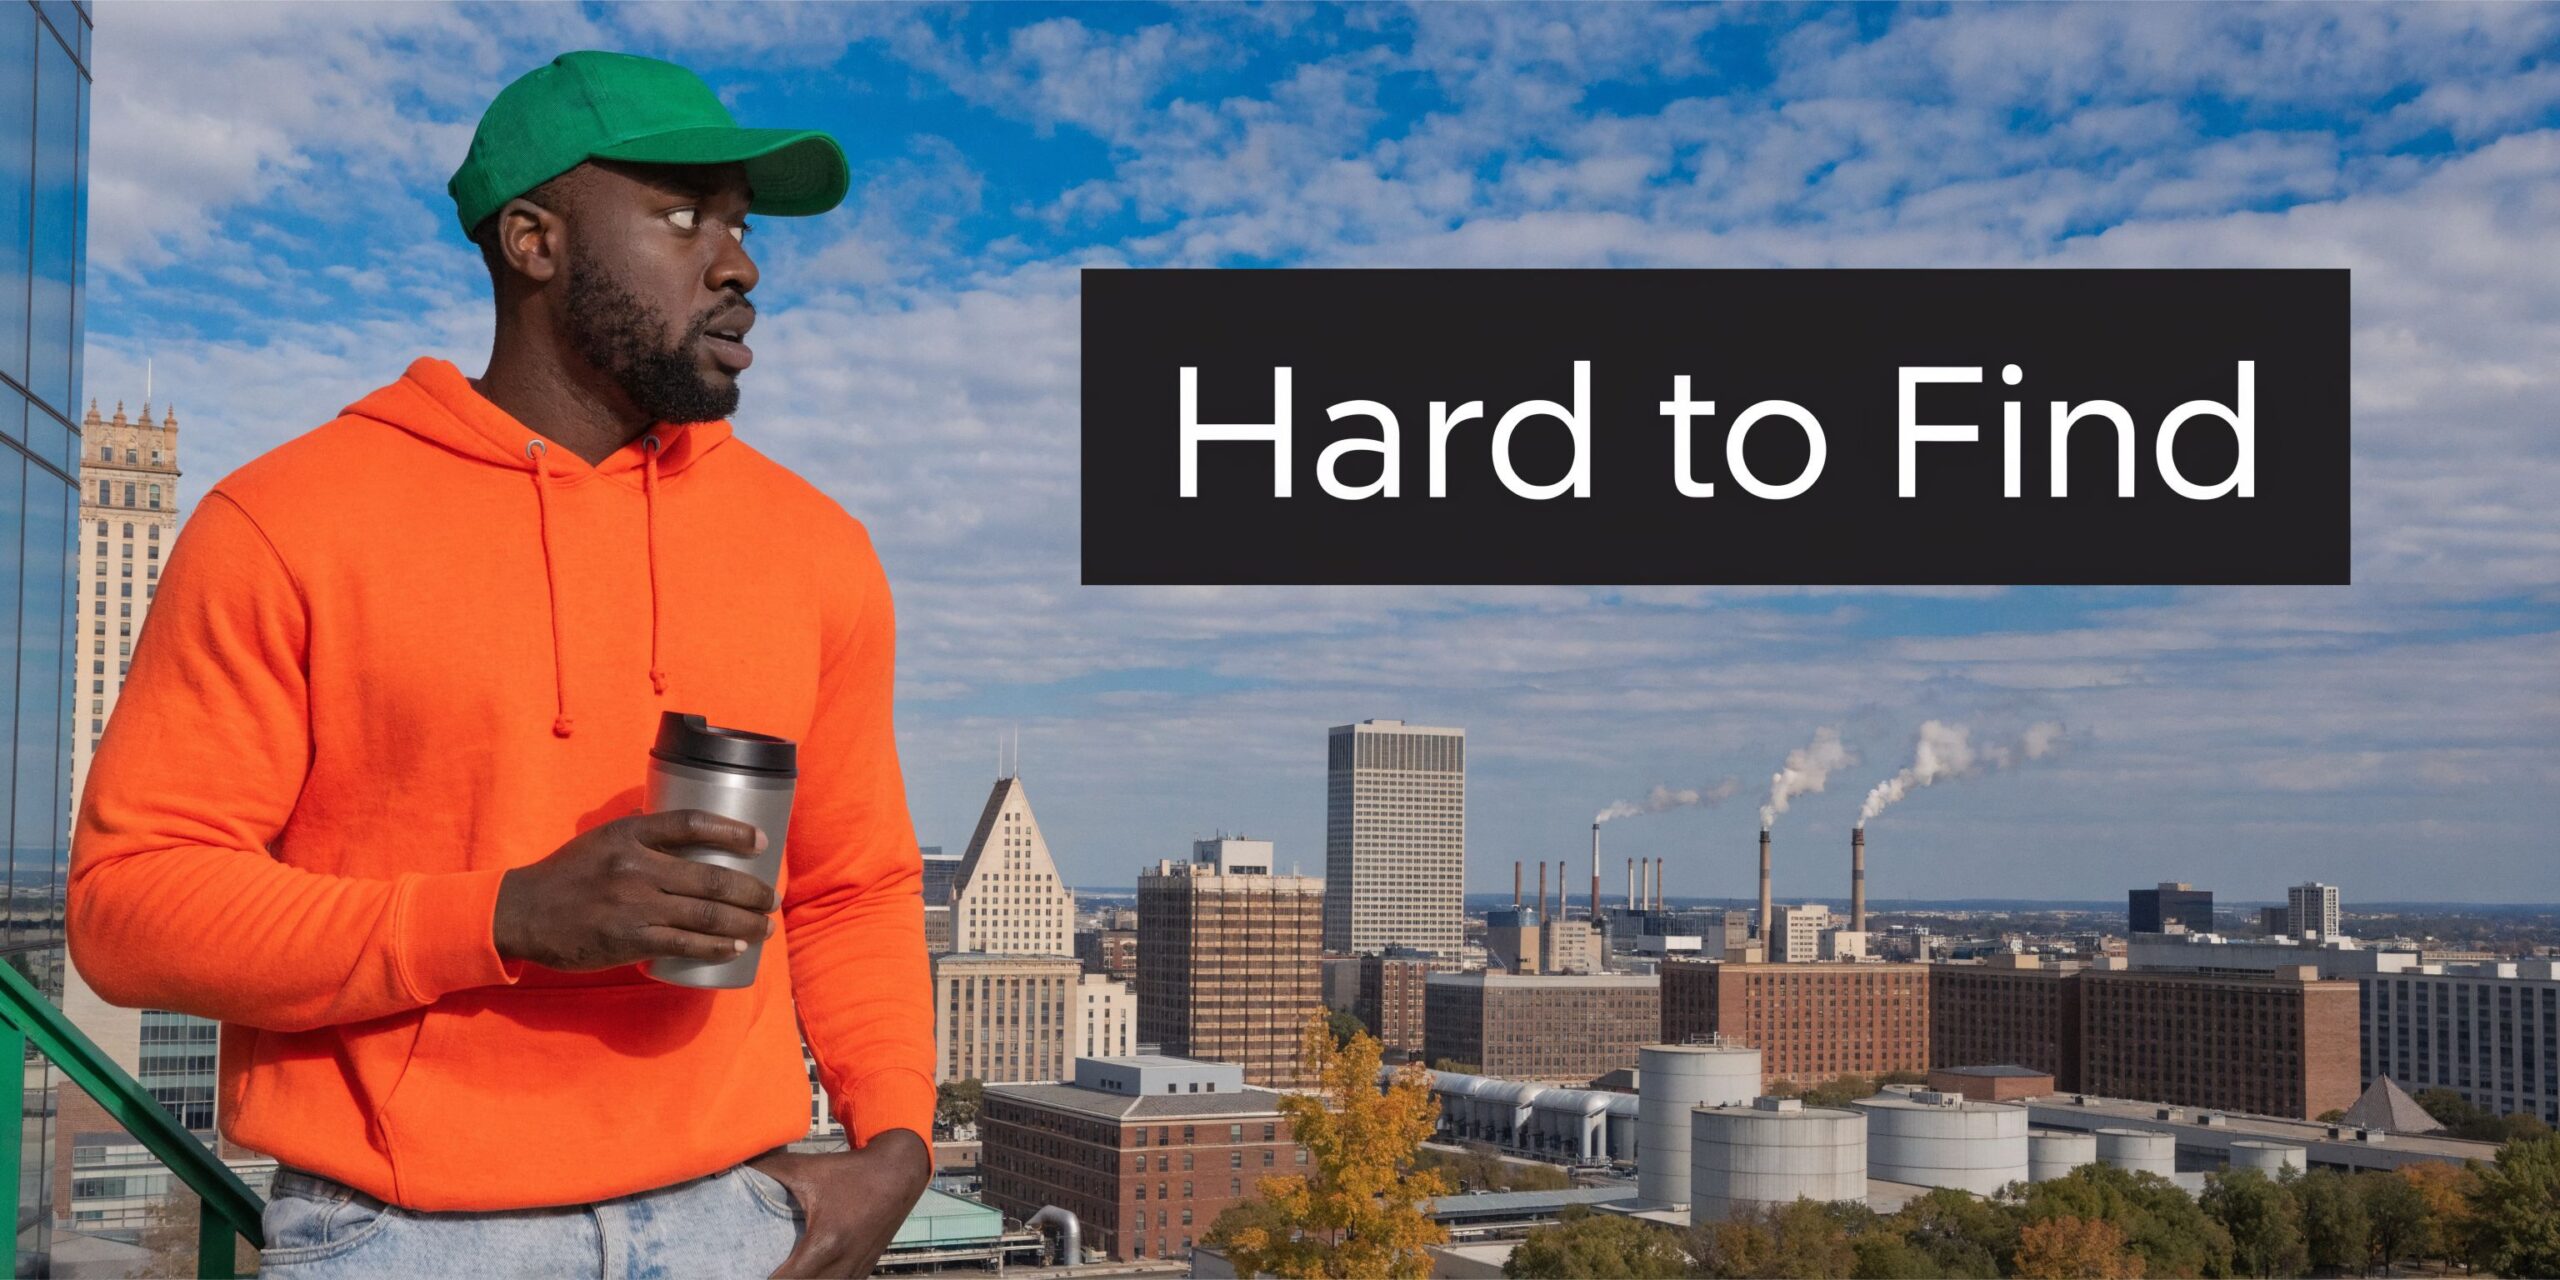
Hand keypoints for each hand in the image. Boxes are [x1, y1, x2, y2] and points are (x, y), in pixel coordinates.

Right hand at [492, 809, 777, 970]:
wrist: (523, 913)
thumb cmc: (567, 874)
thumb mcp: (601, 838)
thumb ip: (639, 829)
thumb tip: (673, 815)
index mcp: (630, 834)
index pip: (692, 823)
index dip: (733, 830)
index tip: (761, 841)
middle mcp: (636, 866)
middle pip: (711, 877)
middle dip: (751, 891)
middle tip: (771, 899)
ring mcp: (634, 904)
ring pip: (705, 914)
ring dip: (744, 923)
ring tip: (764, 927)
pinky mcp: (629, 939)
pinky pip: (684, 944)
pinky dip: (716, 947)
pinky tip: (735, 949)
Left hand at [756, 1131, 932, 1277]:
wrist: (899, 1172)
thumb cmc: (852, 1171)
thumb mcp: (807, 1168)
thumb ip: (766, 1169)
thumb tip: (723, 1167)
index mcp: (825, 1243)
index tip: (741, 1274)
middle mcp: (843, 1265)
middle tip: (752, 1273)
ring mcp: (856, 1272)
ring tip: (777, 1272)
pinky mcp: (863, 1271)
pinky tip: (802, 1273)